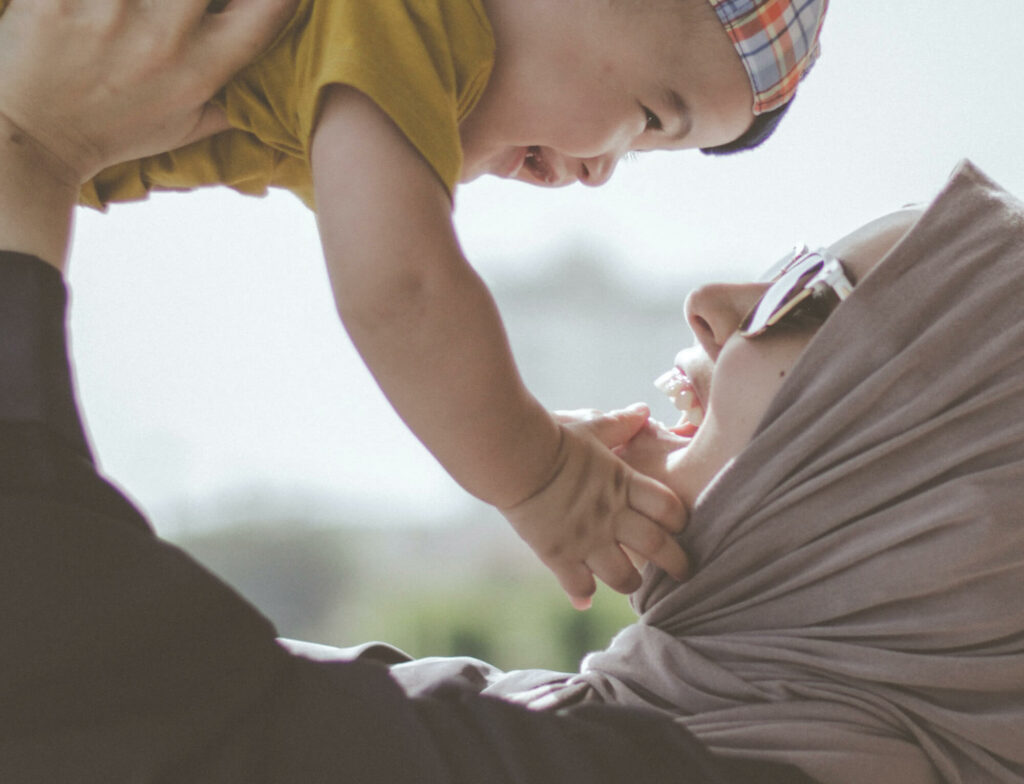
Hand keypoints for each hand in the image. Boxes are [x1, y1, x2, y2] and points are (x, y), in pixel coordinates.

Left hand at [0, 0, 296, 185]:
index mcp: (199, 72)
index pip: (264, 14)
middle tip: (187, 2)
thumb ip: (230, 101)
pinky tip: (99, 3)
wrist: (33, 137)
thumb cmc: (110, 131)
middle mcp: (163, 41)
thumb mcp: (182, 128)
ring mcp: (109, 13)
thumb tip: (269, 85)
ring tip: (134, 8)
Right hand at [500, 404, 688, 609]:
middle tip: (684, 573)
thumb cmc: (553, 437)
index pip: (669, 508)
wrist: (514, 457)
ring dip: (632, 583)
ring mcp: (586, 539)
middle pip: (658, 548)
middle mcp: (611, 516)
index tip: (679, 526)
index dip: (679, 520)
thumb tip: (642, 410)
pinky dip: (582, 595)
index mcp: (624, 484)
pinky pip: (578, 586)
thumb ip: (620, 423)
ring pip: (624, 577)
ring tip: (633, 583)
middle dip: (677, 564)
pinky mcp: (559, 554)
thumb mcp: (591, 427)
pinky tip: (584, 600)